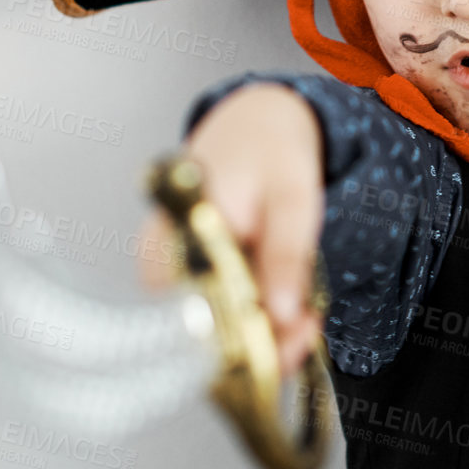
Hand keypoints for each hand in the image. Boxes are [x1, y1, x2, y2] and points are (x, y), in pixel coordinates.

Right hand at [138, 82, 326, 378]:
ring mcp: (172, 271)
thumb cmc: (270, 150)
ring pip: (210, 329)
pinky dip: (254, 318)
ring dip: (260, 336)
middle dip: (258, 345)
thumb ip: (286, 255)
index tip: (287, 337)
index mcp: (177, 232)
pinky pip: (218, 312)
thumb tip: (281, 315)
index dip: (237, 342)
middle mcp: (161, 259)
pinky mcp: (191, 277)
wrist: (258, 123)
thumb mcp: (292, 199)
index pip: (189, 315)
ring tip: (305, 319)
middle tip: (306, 331)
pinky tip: (286, 307)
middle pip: (198, 332)